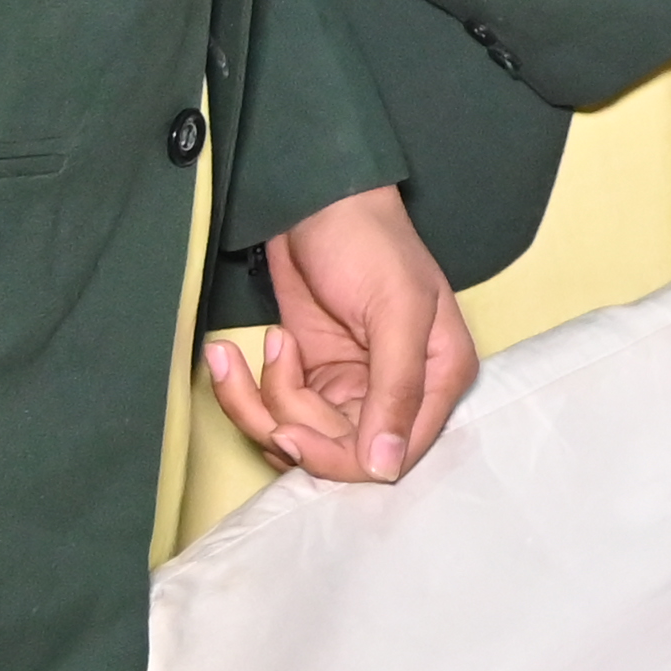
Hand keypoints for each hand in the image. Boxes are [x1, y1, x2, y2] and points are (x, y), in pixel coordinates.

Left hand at [206, 184, 476, 482]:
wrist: (319, 201)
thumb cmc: (371, 243)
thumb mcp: (396, 311)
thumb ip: (397, 390)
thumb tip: (386, 468)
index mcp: (436, 381)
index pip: (390, 459)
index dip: (335, 457)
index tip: (286, 430)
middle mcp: (396, 395)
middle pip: (335, 453)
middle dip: (289, 416)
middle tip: (278, 357)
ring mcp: (349, 389)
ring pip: (295, 439)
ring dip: (259, 400)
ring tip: (268, 338)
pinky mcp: (308, 379)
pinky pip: (271, 413)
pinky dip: (242, 390)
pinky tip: (233, 351)